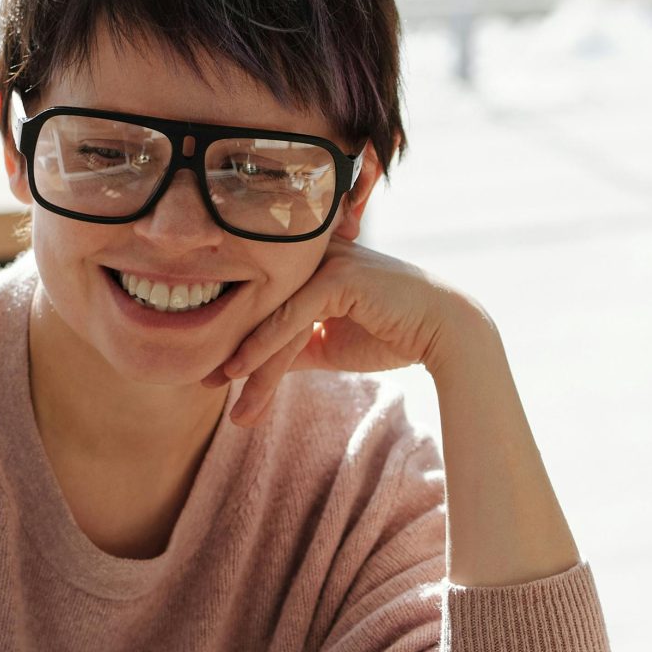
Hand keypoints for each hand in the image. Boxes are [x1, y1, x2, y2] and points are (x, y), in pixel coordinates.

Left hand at [215, 238, 485, 426]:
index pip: (266, 301)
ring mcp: (325, 261)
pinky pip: (292, 316)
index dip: (238, 337)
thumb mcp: (330, 344)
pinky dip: (266, 346)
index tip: (214, 373)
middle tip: (206, 384)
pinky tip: (245, 373)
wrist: (445, 333)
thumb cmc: (395, 334)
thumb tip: (256, 369)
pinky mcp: (338, 276)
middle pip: (264, 308)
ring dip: (251, 361)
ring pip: (275, 316)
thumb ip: (295, 348)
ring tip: (231, 396)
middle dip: (235, 349)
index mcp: (310, 264)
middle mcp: (313, 255)